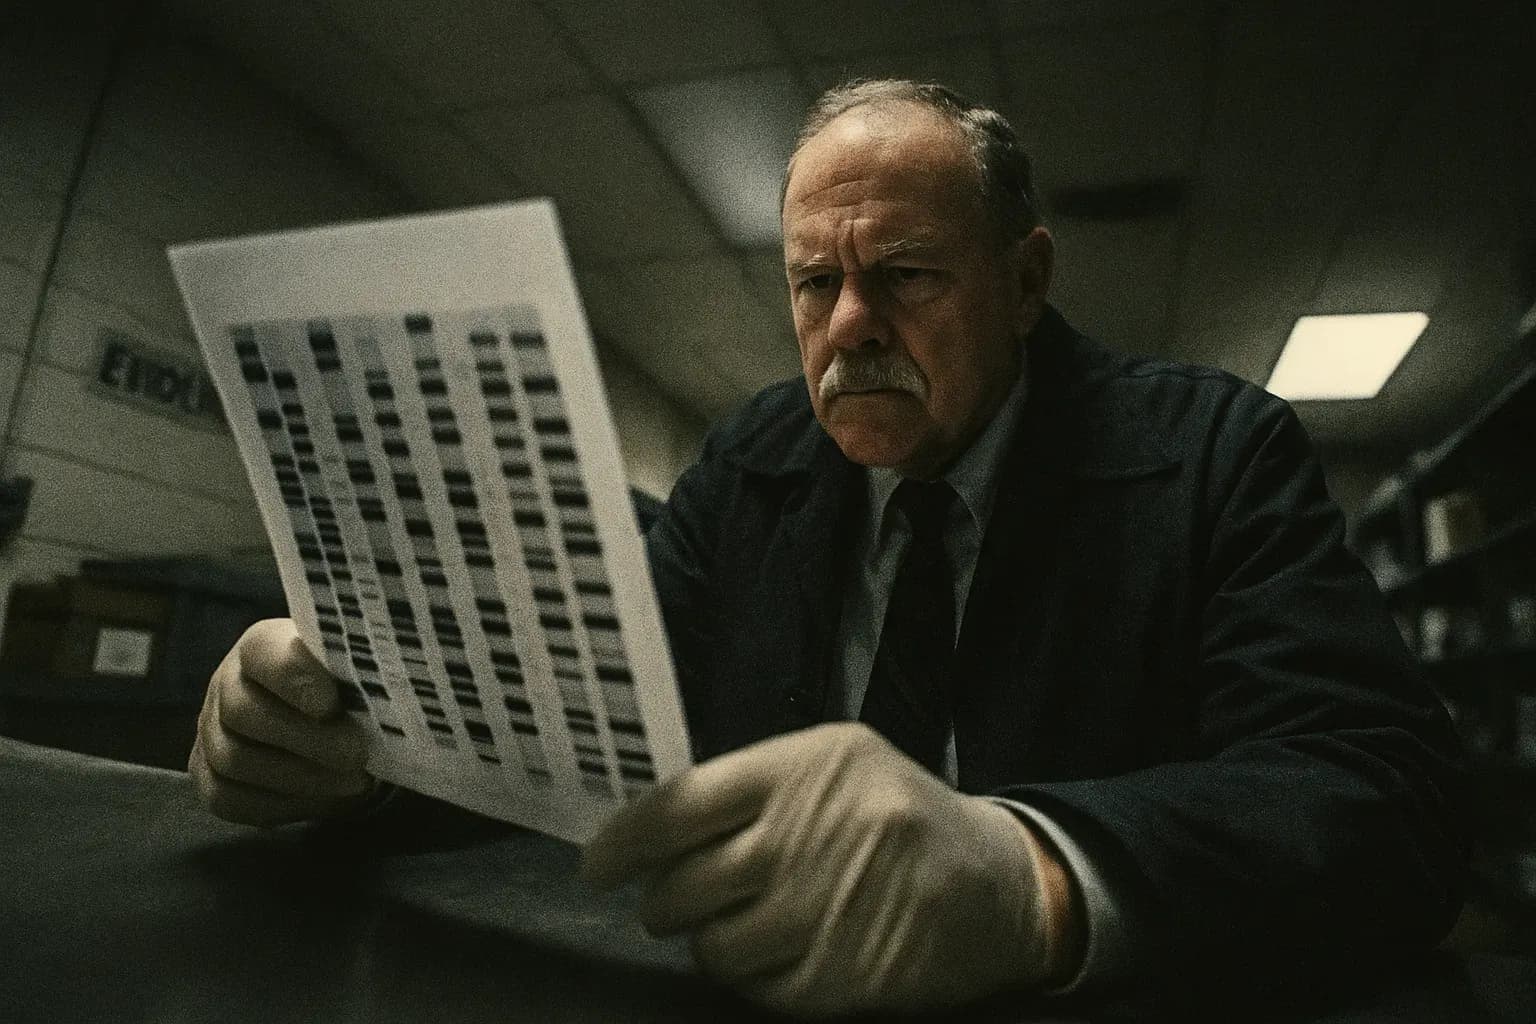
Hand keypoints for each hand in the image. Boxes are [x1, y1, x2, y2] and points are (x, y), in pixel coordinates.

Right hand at [188, 618, 373, 825]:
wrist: (327, 722)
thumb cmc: (345, 685)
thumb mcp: (355, 669)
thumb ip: (359, 671)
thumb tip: (387, 690)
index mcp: (261, 646)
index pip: (263, 652)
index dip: (294, 676)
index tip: (333, 703)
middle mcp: (226, 684)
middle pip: (244, 712)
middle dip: (308, 739)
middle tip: (358, 754)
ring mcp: (211, 732)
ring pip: (235, 760)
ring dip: (301, 777)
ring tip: (354, 781)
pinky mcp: (208, 776)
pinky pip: (229, 800)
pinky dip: (280, 805)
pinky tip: (324, 800)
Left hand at [582, 722, 1079, 1016]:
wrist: (996, 884)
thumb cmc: (898, 815)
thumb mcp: (836, 764)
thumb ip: (750, 786)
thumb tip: (652, 830)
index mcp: (804, 769)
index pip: (679, 806)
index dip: (623, 841)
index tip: (598, 865)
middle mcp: (810, 835)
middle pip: (684, 884)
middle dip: (662, 900)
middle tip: (671, 899)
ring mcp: (826, 911)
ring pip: (712, 945)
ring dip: (708, 940)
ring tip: (737, 923)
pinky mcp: (841, 978)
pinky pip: (755, 988)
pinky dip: (752, 975)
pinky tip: (778, 950)